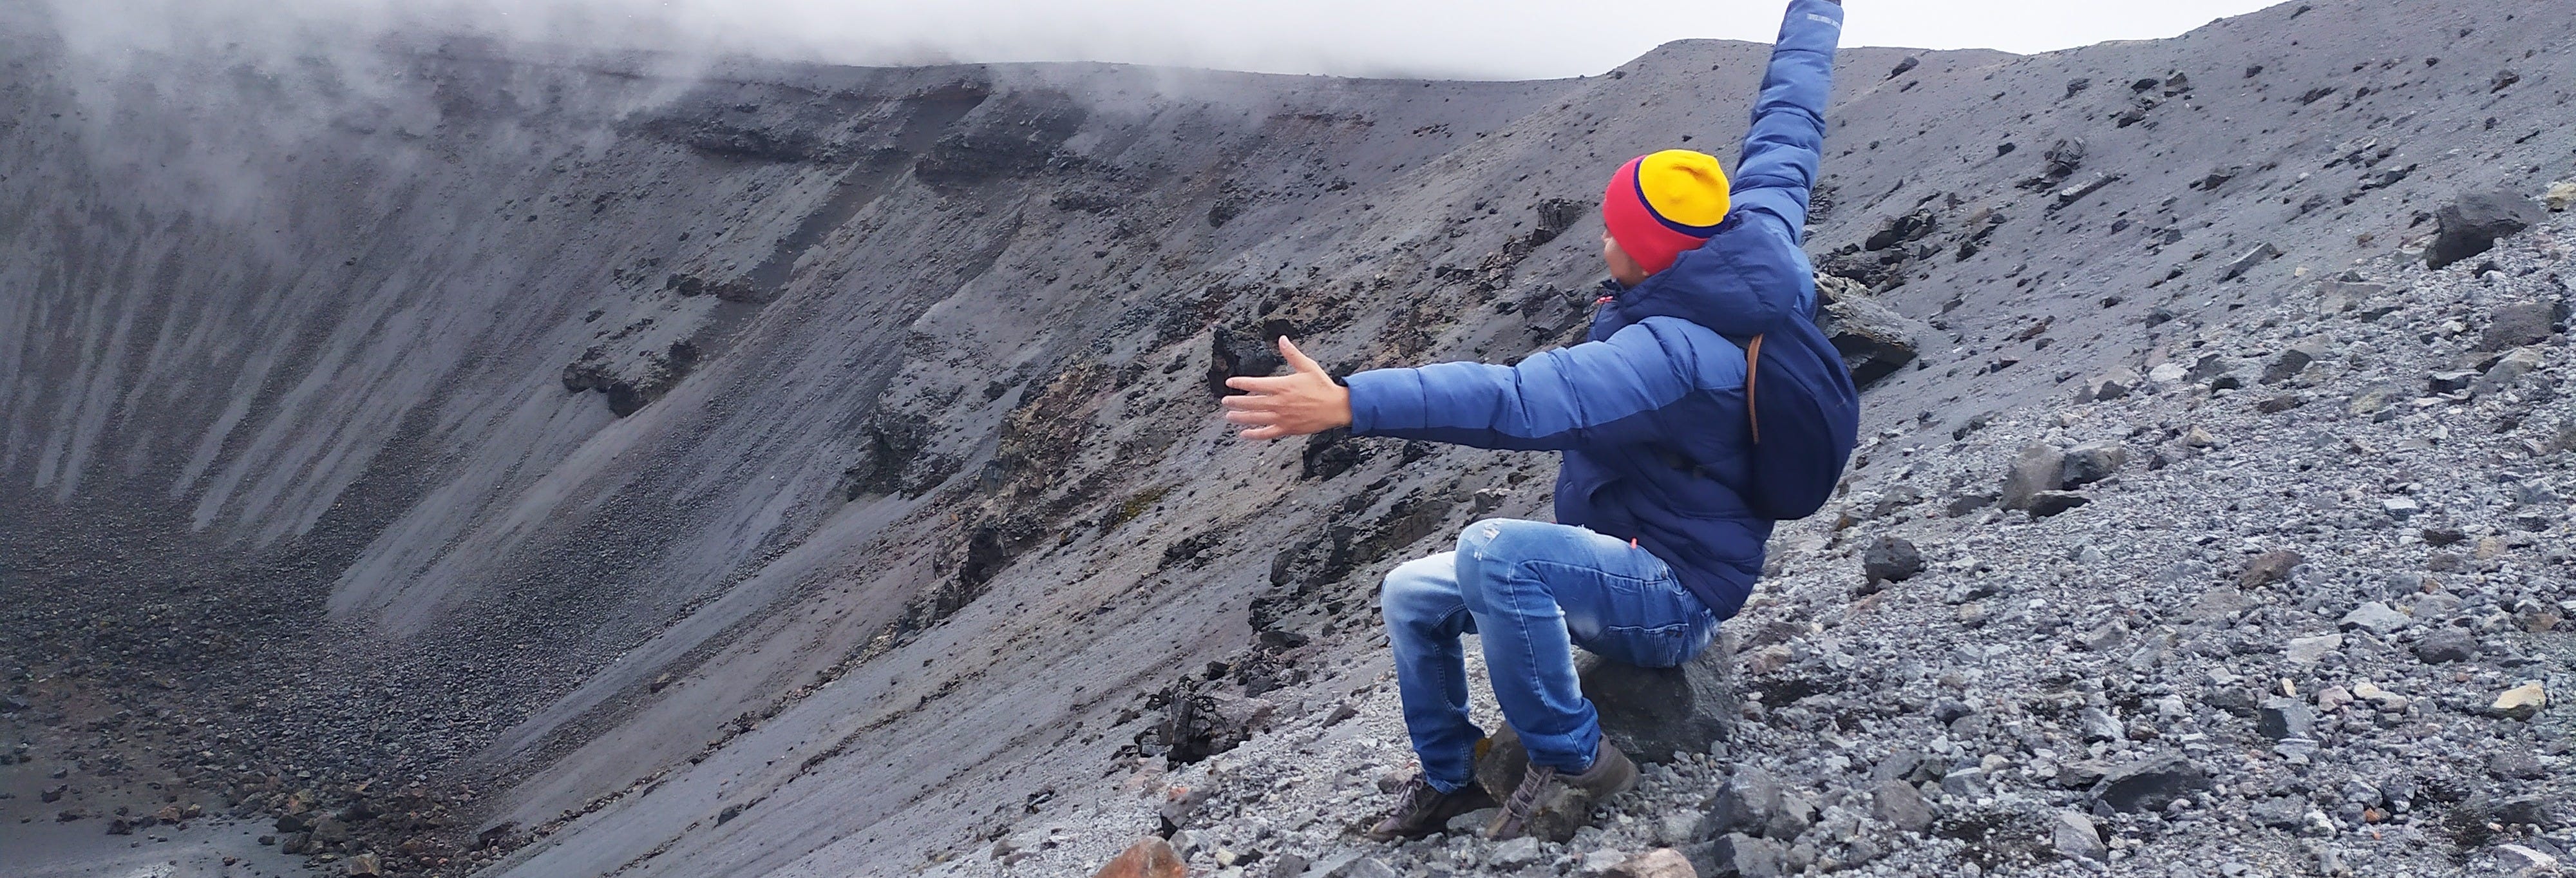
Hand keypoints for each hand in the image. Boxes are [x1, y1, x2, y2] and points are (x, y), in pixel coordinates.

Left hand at [1219, 337, 1351, 439]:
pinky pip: (1267, 433)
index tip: (1229, 383)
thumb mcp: (1308, 366)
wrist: (1336, 407)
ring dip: (1240, 417)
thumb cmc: (1323, 386)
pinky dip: (1254, 434)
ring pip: (1255, 418)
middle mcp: (1279, 402)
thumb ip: (1292, 354)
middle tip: (1224, 401)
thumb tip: (1282, 339)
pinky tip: (1244, 434)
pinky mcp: (1288, 429)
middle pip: (1251, 402)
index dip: (1240, 383)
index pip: (1254, 384)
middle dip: (1235, 401)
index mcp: (1282, 386)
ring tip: (1229, 416)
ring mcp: (1282, 417)